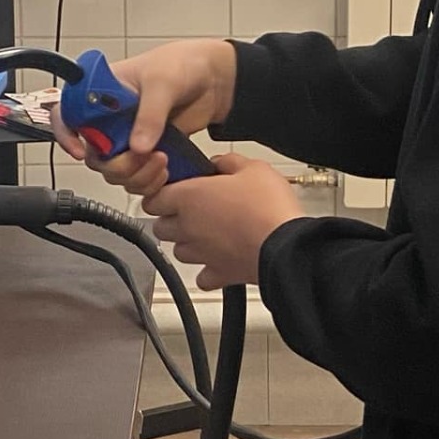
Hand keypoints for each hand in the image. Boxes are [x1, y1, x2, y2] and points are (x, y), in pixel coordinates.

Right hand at [52, 39, 237, 196]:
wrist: (214, 79)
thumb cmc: (183, 64)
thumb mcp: (163, 83)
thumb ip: (150, 114)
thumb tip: (137, 147)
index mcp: (101, 92)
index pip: (67, 115)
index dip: (67, 135)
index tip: (82, 151)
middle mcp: (109, 118)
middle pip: (94, 155)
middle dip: (117, 164)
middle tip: (142, 157)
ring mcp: (128, 137)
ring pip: (115, 172)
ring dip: (136, 176)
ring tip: (161, 162)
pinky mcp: (147, 152)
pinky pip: (137, 177)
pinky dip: (148, 181)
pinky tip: (165, 170)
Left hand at [146, 153, 302, 289]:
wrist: (286, 247)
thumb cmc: (268, 207)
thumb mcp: (254, 168)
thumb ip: (229, 162)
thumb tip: (220, 162)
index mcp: (189, 197)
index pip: (152, 199)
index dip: (160, 194)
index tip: (173, 190)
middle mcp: (188, 227)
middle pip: (161, 227)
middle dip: (171, 219)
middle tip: (192, 210)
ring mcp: (201, 254)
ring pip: (179, 251)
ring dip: (188, 243)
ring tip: (208, 234)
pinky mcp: (219, 274)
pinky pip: (203, 276)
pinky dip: (208, 270)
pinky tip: (220, 260)